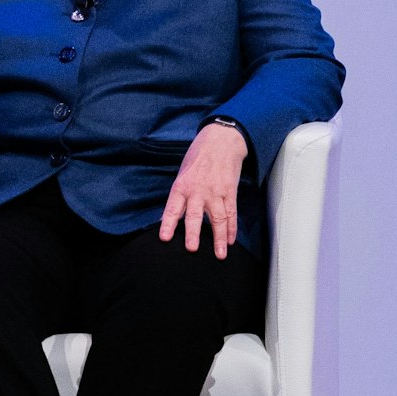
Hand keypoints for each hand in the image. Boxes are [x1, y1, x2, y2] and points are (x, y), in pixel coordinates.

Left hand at [158, 123, 248, 258]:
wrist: (221, 141)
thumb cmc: (198, 158)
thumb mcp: (182, 174)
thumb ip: (179, 196)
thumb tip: (169, 218)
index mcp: (181, 186)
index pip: (173, 208)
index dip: (168, 224)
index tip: (164, 238)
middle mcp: (198, 191)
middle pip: (195, 215)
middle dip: (193, 233)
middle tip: (191, 248)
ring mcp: (216, 192)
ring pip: (218, 219)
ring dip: (218, 238)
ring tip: (220, 254)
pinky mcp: (230, 192)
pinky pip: (231, 213)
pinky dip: (232, 228)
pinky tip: (230, 240)